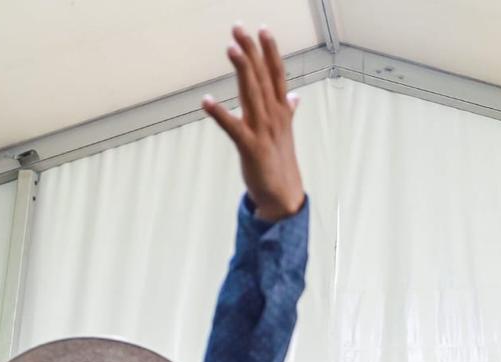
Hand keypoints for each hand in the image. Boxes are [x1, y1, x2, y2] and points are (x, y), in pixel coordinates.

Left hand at [201, 27, 303, 221]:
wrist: (283, 195)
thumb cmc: (280, 162)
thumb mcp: (286, 132)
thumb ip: (288, 110)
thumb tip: (294, 96)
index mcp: (280, 110)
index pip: (276, 74)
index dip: (270, 51)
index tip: (262, 29)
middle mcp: (274, 116)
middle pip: (262, 77)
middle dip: (251, 51)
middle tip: (239, 28)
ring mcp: (263, 131)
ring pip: (252, 95)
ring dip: (242, 71)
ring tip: (231, 49)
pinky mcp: (250, 148)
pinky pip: (233, 128)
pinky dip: (220, 114)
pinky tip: (206, 101)